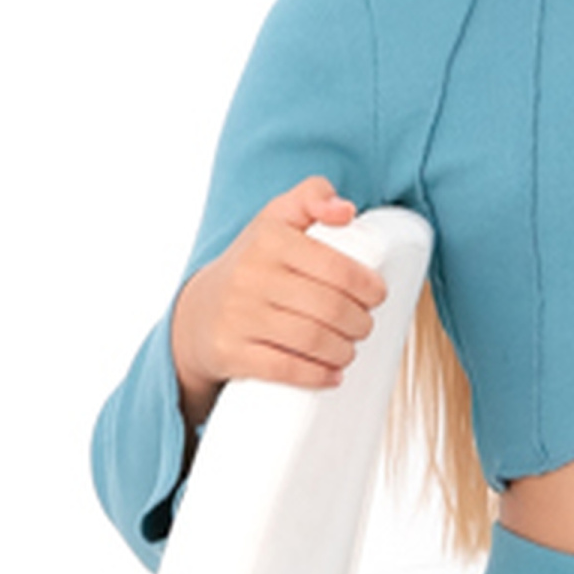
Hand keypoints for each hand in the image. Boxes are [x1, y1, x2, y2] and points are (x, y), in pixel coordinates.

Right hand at [170, 175, 389, 440]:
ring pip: (312, 339)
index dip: (367, 288)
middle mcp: (251, 274)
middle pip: (329, 307)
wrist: (198, 314)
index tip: (376, 297)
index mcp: (270, 238)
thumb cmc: (252, 265)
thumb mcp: (275, 220)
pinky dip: (317, 375)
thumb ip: (311, 197)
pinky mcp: (230, 352)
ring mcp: (238, 315)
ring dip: (343, 350)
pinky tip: (333, 375)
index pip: (336, 267)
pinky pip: (284, 367)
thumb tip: (346, 210)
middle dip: (359, 323)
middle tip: (363, 327)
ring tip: (349, 349)